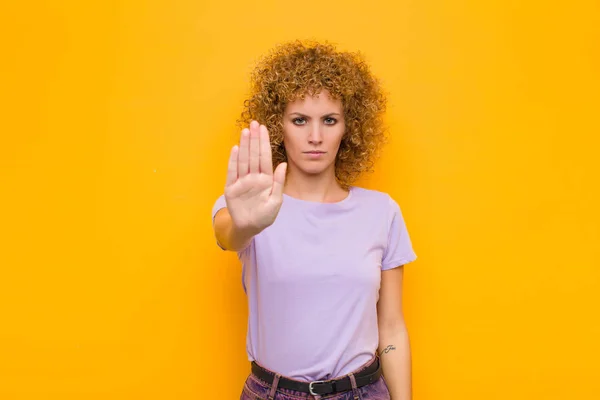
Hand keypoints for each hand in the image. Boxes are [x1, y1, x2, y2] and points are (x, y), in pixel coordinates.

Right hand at [224, 120, 286, 235]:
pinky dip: (233, 160)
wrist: (250, 228)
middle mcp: (253, 177)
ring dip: (244, 146)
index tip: (264, 128)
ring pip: (243, 160)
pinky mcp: (231, 188)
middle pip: (253, 155)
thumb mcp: (276, 201)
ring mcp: (242, 181)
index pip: (265, 157)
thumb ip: (279, 182)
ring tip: (245, 131)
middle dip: (254, 139)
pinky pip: (232, 172)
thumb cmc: (265, 215)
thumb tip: (283, 164)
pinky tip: (235, 148)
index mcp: (266, 179)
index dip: (264, 143)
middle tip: (254, 123)